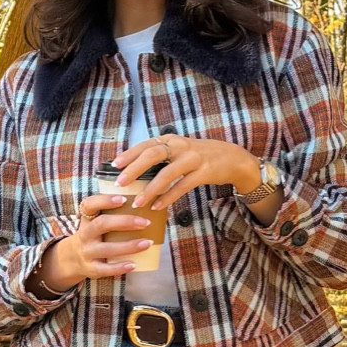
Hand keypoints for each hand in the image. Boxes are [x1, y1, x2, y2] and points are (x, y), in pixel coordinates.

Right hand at [33, 191, 154, 291]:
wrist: (73, 258)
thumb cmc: (94, 235)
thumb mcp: (95, 222)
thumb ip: (112, 214)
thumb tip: (144, 205)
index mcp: (87, 219)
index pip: (90, 204)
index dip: (105, 200)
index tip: (123, 199)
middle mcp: (85, 234)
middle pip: (102, 224)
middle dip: (125, 222)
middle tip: (145, 222)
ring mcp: (87, 252)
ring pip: (107, 249)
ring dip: (129, 246)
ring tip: (147, 243)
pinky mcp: (91, 268)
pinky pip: (105, 269)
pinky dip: (120, 267)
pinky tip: (134, 264)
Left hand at [112, 133, 260, 210]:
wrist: (232, 158)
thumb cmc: (200, 156)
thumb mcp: (179, 149)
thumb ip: (161, 155)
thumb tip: (134, 169)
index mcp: (171, 139)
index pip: (146, 145)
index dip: (129, 154)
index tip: (114, 165)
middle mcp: (180, 146)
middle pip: (152, 155)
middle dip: (134, 169)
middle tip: (120, 183)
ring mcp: (193, 159)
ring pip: (166, 174)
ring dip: (150, 189)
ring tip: (137, 202)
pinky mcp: (203, 173)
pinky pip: (181, 187)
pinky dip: (168, 198)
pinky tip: (157, 207)